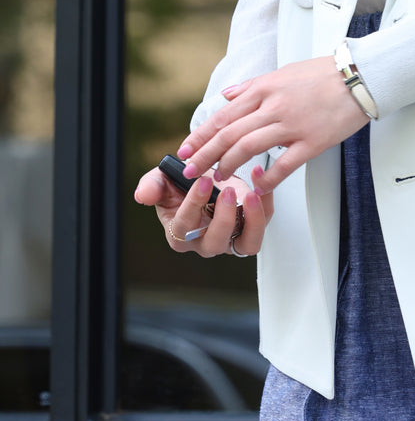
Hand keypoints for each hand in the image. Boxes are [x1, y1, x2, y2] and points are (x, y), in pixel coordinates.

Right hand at [134, 164, 271, 256]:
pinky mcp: (251, 228)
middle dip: (223, 217)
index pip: (185, 225)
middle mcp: (205, 241)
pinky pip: (263, 225)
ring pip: (246, 244)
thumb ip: (152, 186)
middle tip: (227, 190)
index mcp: (179, 233)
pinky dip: (266, 206)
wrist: (204, 176)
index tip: (202, 179)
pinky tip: (260, 183)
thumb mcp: (162, 179)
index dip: (193, 204)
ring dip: (252, 221)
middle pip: (215, 242)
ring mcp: (231, 238)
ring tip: (251, 195)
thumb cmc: (180, 182)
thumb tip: (142, 195)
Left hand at [176, 56, 368, 193]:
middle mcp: (274, 107)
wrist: (359, 77)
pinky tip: (257, 186)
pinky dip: (267, 178)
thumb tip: (227, 94)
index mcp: (265, 89)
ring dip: (228, 165)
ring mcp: (292, 125)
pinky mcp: (312, 142)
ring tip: (218, 178)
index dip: (200, 136)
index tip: (186, 150)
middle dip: (205, 155)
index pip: (223, 116)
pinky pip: (284, 165)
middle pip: (229, 135)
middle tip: (191, 170)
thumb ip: (252, 85)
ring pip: (249, 148)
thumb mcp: (282, 72)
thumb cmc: (324, 74)